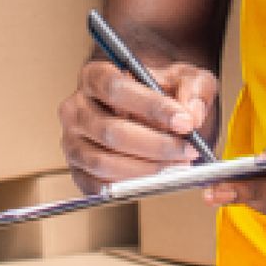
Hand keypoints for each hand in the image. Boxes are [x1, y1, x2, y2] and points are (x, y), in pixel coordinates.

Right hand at [59, 52, 219, 194]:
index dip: (151, 106)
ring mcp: (72, 142)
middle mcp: (75, 108)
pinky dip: (130, 188)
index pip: (114, 88)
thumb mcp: (184, 78)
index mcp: (94, 76)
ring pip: (104, 163)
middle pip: (111, 131)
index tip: (183, 122)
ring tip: (177, 167)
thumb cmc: (162, 94)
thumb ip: (194, 89)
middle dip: (156, 146)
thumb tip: (192, 115)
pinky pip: (99, 187)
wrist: (150, 114)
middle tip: (188, 150)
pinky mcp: (77, 171)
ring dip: (147, 171)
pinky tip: (156, 181)